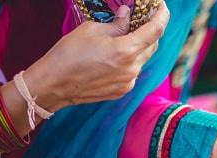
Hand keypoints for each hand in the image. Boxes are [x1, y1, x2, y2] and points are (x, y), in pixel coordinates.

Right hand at [22, 2, 169, 111]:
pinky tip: (117, 55)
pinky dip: (131, 60)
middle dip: (151, 31)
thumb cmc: (68, 54)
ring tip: (128, 35)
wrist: (54, 84)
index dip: (162, 17)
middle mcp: (132, 68)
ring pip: (143, 59)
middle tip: (144, 18)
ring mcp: (129, 82)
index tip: (163, 7)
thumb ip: (116, 24)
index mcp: (126, 50)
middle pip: (152, 45)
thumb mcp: (91, 30)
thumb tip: (127, 15)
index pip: (155, 31)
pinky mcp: (123, 90)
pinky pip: (134, 71)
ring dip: (140, 46)